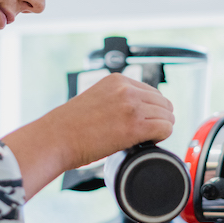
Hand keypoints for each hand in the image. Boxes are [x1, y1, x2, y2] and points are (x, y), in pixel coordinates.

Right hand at [2, 73, 175, 197]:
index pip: (152, 92)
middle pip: (163, 103)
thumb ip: (116, 100)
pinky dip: (161, 137)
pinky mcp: (134, 126)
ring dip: (160, 129)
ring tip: (143, 139)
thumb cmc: (70, 126)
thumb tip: (135, 113)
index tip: (141, 122)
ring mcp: (131, 106)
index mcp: (117, 80)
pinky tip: (147, 142)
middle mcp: (126, 89)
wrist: (55, 138)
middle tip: (145, 134)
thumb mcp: (95, 99)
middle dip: (158, 119)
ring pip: (167, 116)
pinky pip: (165, 129)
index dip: (151, 110)